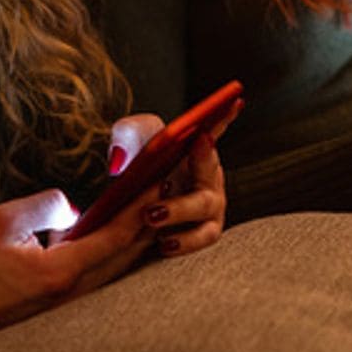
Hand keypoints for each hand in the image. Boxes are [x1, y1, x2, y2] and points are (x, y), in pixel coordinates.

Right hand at [0, 186, 158, 347]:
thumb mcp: (2, 222)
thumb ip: (48, 206)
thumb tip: (76, 209)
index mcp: (61, 273)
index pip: (118, 235)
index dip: (143, 205)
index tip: (160, 179)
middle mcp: (72, 295)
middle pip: (127, 254)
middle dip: (149, 219)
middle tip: (165, 187)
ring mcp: (67, 307)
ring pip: (116, 268)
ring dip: (134, 237)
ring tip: (148, 206)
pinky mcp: (57, 309)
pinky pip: (97, 277)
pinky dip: (112, 252)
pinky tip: (114, 235)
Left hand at [106, 111, 229, 256]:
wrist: (128, 221)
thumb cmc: (138, 172)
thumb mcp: (130, 144)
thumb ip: (129, 135)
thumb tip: (125, 157)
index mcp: (197, 149)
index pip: (214, 126)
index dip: (224, 116)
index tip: (227, 107)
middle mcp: (210, 177)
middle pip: (210, 167)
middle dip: (200, 160)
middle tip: (168, 170)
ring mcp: (210, 210)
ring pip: (206, 208)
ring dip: (180, 211)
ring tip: (150, 216)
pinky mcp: (201, 236)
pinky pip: (200, 240)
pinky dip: (183, 242)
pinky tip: (161, 243)